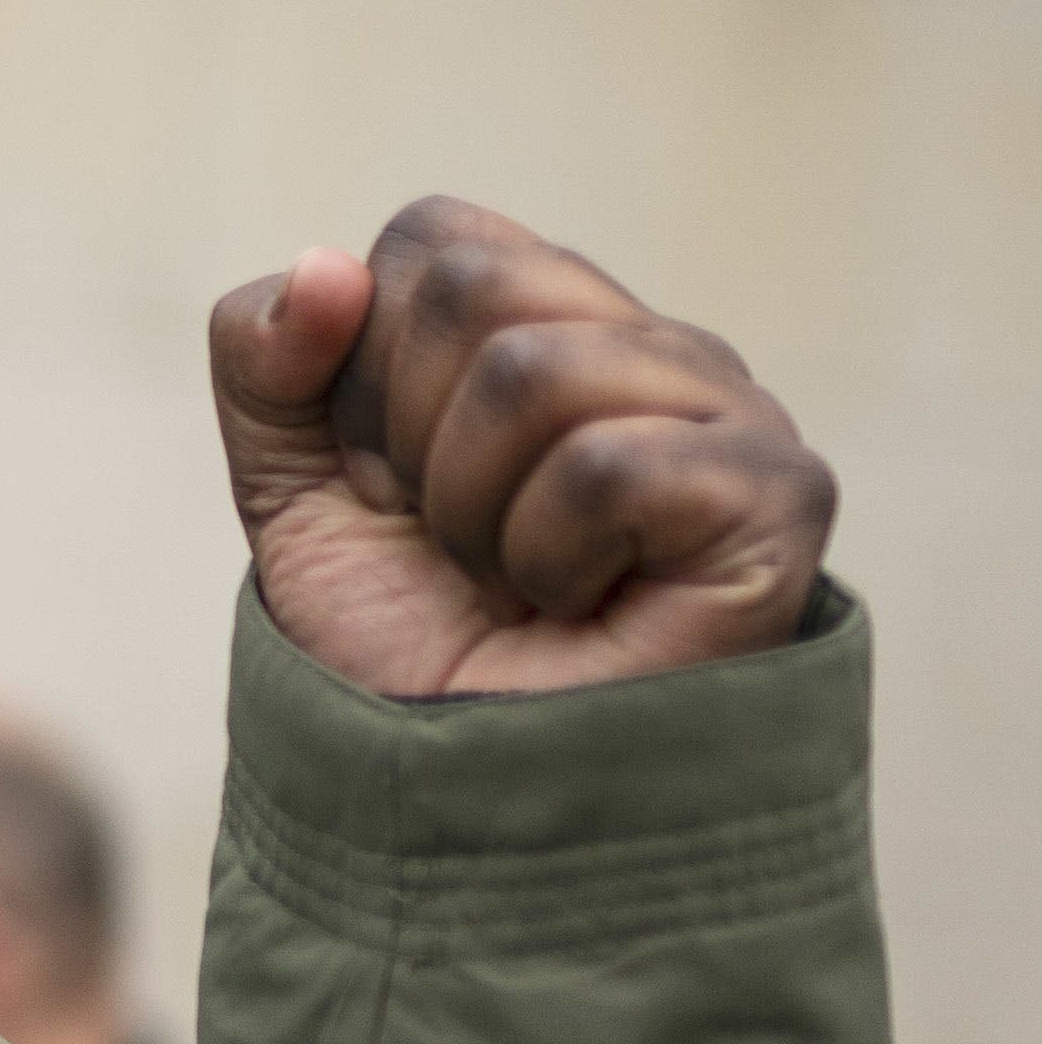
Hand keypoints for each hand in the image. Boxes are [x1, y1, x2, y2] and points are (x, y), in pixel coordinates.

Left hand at [208, 196, 833, 697]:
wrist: (463, 804)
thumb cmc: (405, 651)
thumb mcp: (291, 495)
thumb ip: (265, 363)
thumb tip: (323, 267)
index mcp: (555, 323)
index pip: (433, 240)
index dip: (366, 371)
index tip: (396, 483)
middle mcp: (657, 349)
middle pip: (475, 285)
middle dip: (413, 440)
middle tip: (462, 545)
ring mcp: (732, 414)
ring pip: (533, 370)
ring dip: (476, 511)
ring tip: (523, 583)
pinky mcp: (778, 496)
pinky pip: (607, 465)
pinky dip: (551, 557)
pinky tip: (588, 607)